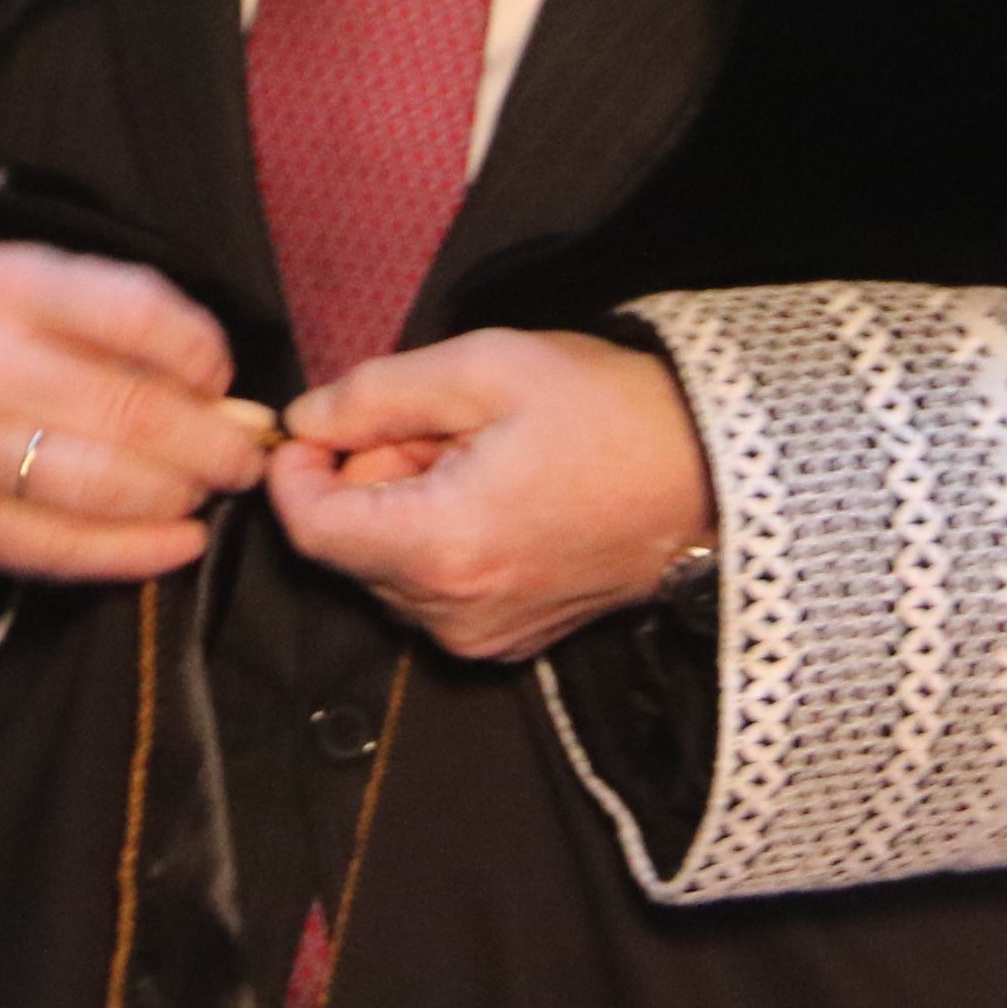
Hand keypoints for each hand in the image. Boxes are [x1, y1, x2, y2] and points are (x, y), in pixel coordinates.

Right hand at [0, 247, 274, 584]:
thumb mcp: (26, 285)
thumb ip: (116, 319)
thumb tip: (217, 389)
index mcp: (3, 287)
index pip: (139, 316)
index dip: (204, 355)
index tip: (221, 379)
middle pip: (134, 413)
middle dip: (211, 444)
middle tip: (242, 458)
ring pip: (105, 488)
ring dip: (180, 496)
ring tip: (202, 493)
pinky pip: (60, 552)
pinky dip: (135, 552)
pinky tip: (177, 543)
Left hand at [269, 330, 713, 663]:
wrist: (712, 475)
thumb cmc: (608, 413)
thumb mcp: (484, 367)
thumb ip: (374, 394)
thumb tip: (305, 419)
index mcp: (442, 548)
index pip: (311, 532)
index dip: (294, 474)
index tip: (315, 427)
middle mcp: (454, 612)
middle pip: (351, 548)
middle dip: (366, 477)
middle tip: (428, 420)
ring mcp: (485, 635)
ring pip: (390, 568)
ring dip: (405, 504)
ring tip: (473, 450)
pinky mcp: (511, 639)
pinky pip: (436, 589)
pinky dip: (440, 536)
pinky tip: (494, 489)